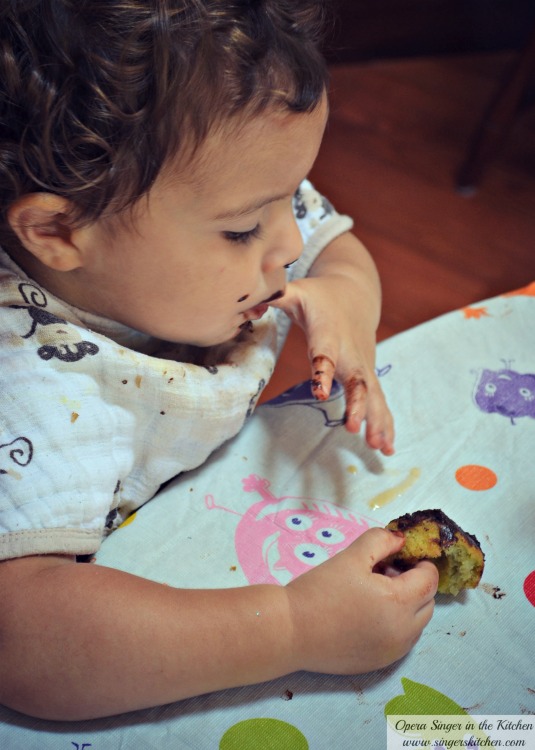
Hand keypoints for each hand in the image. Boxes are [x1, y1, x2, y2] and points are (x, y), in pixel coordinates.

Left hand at [271, 268, 394, 454]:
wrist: (355, 294)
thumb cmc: (318, 297)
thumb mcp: (295, 291)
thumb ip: (273, 297)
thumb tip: (247, 304)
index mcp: (329, 333)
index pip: (325, 353)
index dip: (323, 372)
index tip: (320, 394)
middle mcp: (350, 352)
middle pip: (357, 379)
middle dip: (358, 405)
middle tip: (354, 428)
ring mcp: (363, 365)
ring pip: (373, 394)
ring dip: (377, 420)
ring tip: (379, 447)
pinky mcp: (369, 375)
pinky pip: (380, 400)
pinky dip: (385, 423)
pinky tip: (387, 448)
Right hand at [284, 528, 437, 674]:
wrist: (290, 630)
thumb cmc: (319, 590)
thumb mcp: (351, 556)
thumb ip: (381, 541)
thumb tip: (401, 540)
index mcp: (399, 602)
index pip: (430, 580)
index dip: (421, 563)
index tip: (401, 555)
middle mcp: (404, 632)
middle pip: (428, 602)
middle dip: (414, 584)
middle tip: (383, 572)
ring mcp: (394, 652)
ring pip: (417, 623)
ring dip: (407, 605)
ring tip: (373, 593)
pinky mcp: (380, 663)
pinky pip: (402, 640)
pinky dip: (396, 624)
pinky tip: (366, 614)